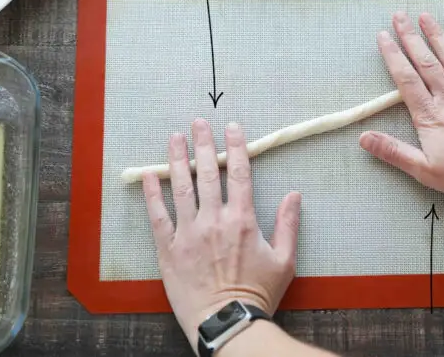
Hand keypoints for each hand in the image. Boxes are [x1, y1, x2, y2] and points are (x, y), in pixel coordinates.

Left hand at [142, 120, 300, 345]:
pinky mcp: (169, 249)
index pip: (239, 174)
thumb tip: (294, 195)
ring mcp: (189, 233)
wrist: (228, 322)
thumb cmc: (257, 294)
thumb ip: (288, 225)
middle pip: (208, 173)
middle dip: (204, 144)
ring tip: (174, 137)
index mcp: (242, 220)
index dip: (235, 147)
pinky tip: (149, 175)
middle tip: (198, 122)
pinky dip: (152, 195)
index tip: (231, 127)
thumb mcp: (285, 261)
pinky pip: (158, 216)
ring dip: (177, 160)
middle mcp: (214, 220)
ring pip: (181, 188)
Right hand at [359, 12, 443, 199]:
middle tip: (399, 15)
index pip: (406, 79)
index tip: (383, 36)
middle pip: (426, 61)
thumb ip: (393, 152)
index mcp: (429, 115)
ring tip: (426, 16)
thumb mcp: (424, 170)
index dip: (393, 55)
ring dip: (437, 35)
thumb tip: (363, 138)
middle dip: (411, 37)